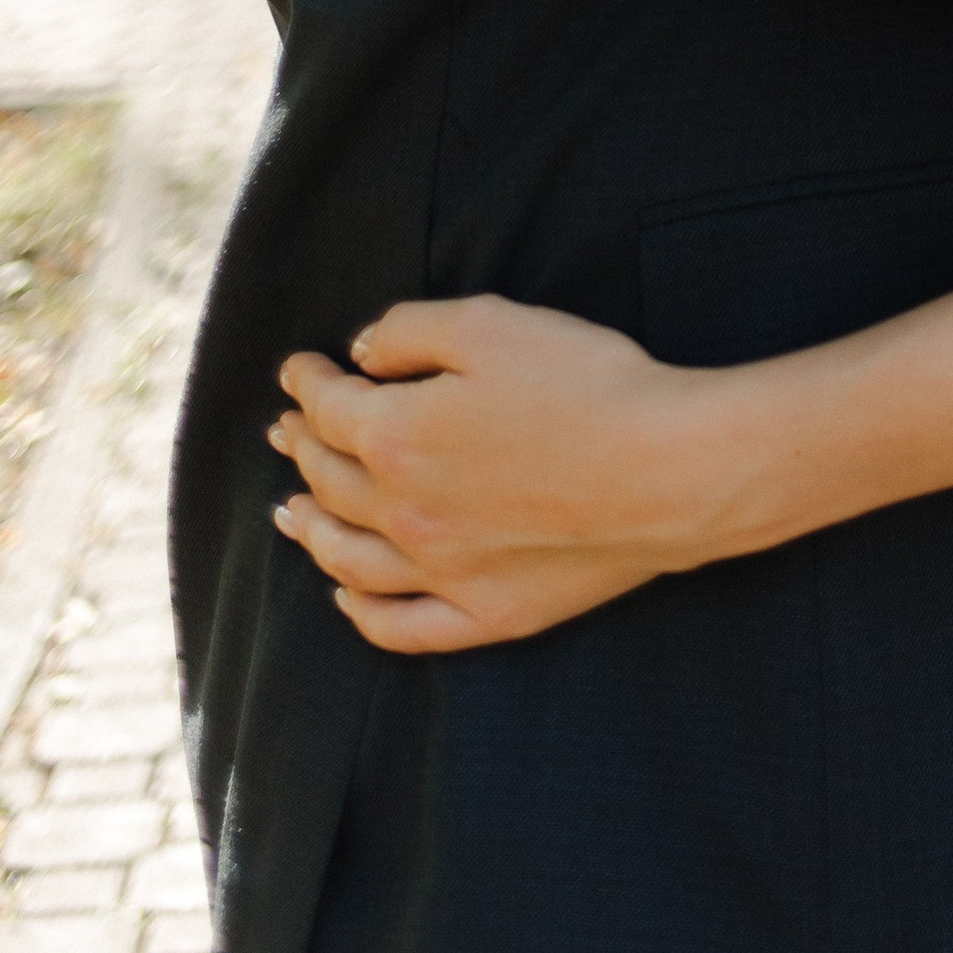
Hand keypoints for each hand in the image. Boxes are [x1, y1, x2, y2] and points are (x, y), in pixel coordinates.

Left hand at [269, 296, 727, 654]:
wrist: (666, 470)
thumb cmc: (585, 385)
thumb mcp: (491, 325)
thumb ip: (409, 331)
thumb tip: (360, 354)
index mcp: (397, 439)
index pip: (328, 409)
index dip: (307, 383)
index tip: (299, 367)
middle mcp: (404, 514)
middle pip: (331, 481)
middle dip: (302, 447)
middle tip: (286, 430)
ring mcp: (443, 574)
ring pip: (349, 559)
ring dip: (312, 530)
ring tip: (292, 511)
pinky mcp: (488, 614)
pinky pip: (400, 627)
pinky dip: (361, 612)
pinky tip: (346, 596)